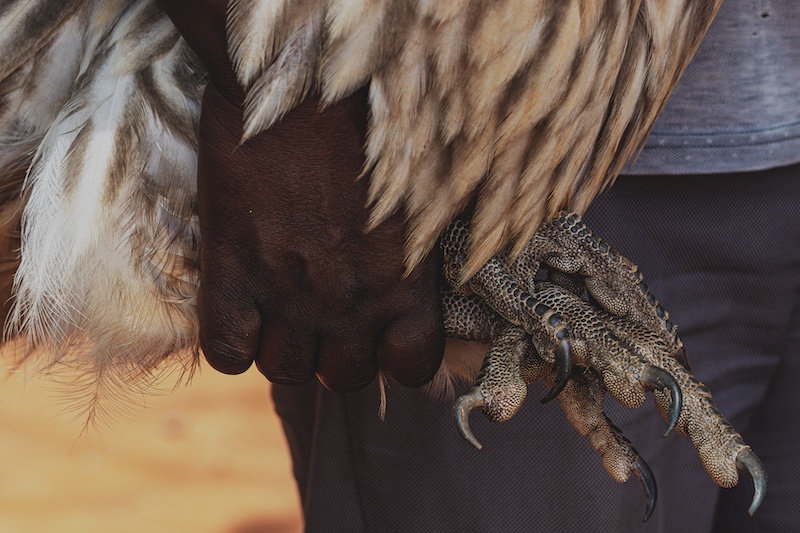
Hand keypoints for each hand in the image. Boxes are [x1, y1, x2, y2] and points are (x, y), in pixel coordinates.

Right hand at [158, 0, 444, 391]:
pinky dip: (234, 343)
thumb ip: (418, 259)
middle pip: (344, 379)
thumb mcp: (419, 197)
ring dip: (286, 351)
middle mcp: (351, 304)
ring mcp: (288, 295)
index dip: (397, 356)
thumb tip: (411, 290)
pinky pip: (227, 354)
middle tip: (328, 317)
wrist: (301, 85)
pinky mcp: (232, 274)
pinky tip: (241, 310)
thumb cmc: (370, 130)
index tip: (385, 335)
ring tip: (283, 311)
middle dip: (338, 356)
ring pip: (285, 373)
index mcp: (405, 284)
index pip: (413, 367)